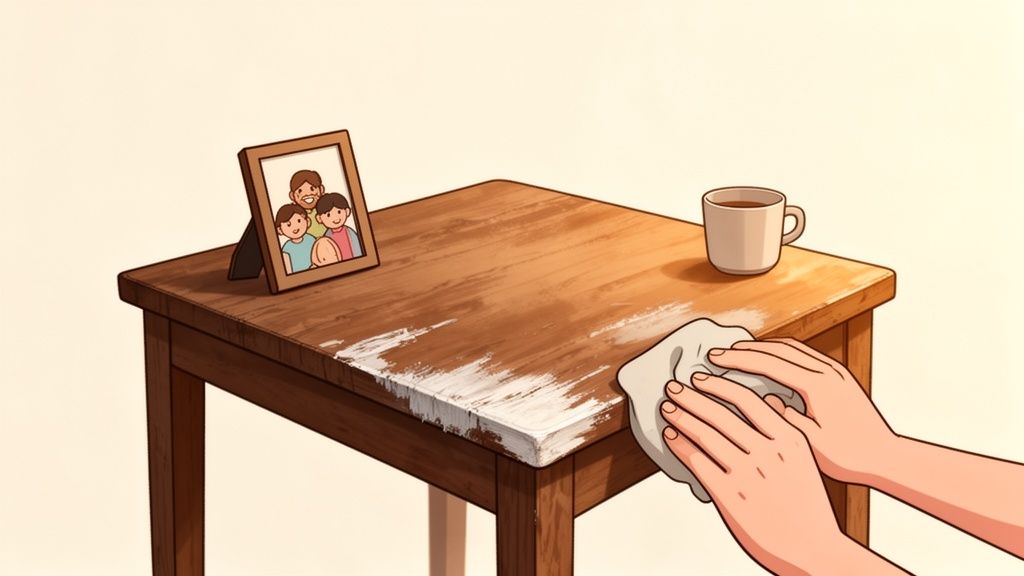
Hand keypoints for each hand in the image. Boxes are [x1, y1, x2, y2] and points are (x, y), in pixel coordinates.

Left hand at [661, 373, 847, 574]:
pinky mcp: (729, 495)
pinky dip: (680, 445)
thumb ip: (786, 429)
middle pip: (721, 413)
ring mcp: (748, 473)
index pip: (747, 399)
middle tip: (673, 386)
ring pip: (705, 434)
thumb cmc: (808, 504)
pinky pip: (698, 461)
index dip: (718, 384)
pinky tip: (672, 437)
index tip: (700, 377)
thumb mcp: (805, 459)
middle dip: (691, 396)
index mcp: (790, 438)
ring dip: (681, 417)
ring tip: (668, 408)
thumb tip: (770, 399)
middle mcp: (768, 452)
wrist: (814, 548)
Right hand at [707, 338, 897, 484]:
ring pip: (791, 348)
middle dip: (744, 350)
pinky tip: (770, 360)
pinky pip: (804, 354)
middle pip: (777, 350)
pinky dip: (781, 352)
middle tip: (717, 353)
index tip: (714, 359)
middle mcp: (827, 372)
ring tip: (738, 352)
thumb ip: (786, 417)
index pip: (769, 364)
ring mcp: (835, 371)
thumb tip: (766, 397)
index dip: (738, 360)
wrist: (887, 457)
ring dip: (762, 348)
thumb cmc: (851, 456)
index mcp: (818, 386)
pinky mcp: (839, 376)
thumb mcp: (811, 442)